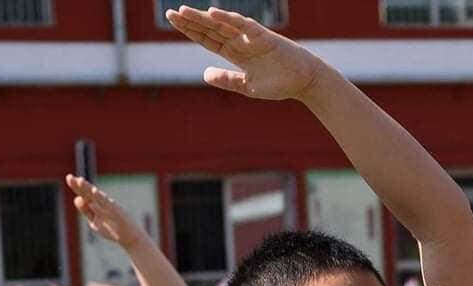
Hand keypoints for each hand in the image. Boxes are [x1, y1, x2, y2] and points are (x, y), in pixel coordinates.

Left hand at [66, 176, 143, 247]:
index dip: (76, 186)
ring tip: (80, 181)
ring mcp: (110, 206)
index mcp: (96, 205)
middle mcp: (102, 203)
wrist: (129, 237)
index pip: (84, 194)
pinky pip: (107, 204)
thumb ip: (86, 211)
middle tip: (70, 177)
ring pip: (97, 196)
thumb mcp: (94, 221)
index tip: (69, 177)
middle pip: (89, 193)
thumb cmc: (111, 229)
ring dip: (88, 188)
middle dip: (80, 185)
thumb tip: (77, 198)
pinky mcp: (117, 211)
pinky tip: (93, 192)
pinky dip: (100, 198)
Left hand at [166, 5, 320, 101]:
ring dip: (203, 18)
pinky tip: (212, 13)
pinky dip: (228, 18)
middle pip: (211, 28)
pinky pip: (242, 24)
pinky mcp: (263, 36)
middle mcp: (240, 40)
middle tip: (170, 14)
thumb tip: (203, 74)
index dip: (191, 31)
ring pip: (222, 24)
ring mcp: (250, 37)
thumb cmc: (278, 83)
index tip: (174, 23)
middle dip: (191, 21)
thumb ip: (226, 79)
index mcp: (235, 52)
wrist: (302, 82)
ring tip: (183, 12)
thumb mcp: (246, 86)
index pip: (208, 38)